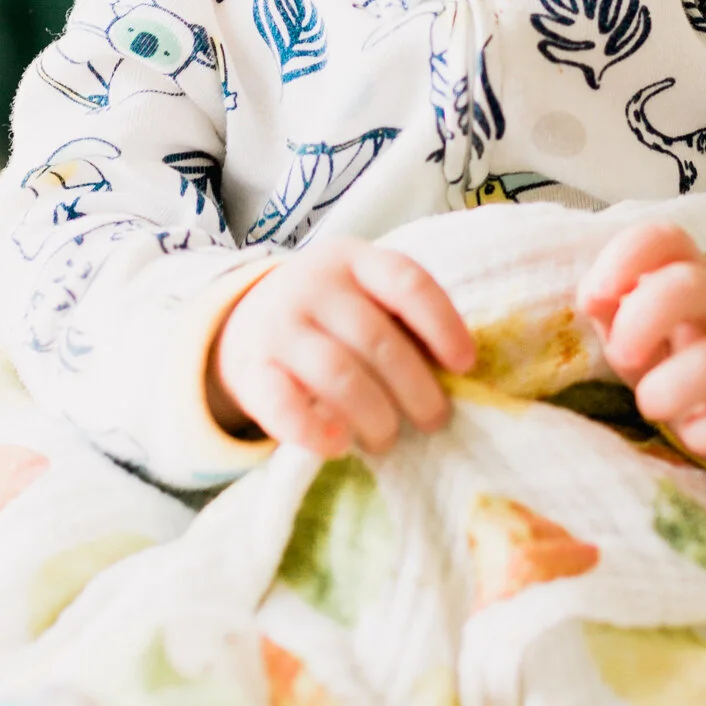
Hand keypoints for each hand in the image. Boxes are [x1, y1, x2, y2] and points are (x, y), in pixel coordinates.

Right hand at [210, 238, 475, 458]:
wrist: (240, 320)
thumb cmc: (326, 313)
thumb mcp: (362, 294)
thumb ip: (401, 319)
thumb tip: (456, 373)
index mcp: (353, 260)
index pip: (407, 282)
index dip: (442, 325)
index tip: (465, 365)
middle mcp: (314, 285)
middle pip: (376, 339)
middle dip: (415, 389)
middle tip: (433, 420)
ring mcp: (278, 326)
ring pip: (337, 374)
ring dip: (374, 415)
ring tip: (388, 439)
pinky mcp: (250, 369)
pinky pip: (283, 405)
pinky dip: (314, 431)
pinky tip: (337, 445)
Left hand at [578, 220, 705, 466]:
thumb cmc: (669, 350)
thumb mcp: (633, 324)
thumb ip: (610, 306)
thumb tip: (593, 297)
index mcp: (685, 270)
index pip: (664, 238)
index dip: (625, 257)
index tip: (595, 296)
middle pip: (691, 285)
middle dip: (644, 319)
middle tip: (622, 356)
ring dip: (671, 387)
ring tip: (650, 404)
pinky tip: (692, 434)